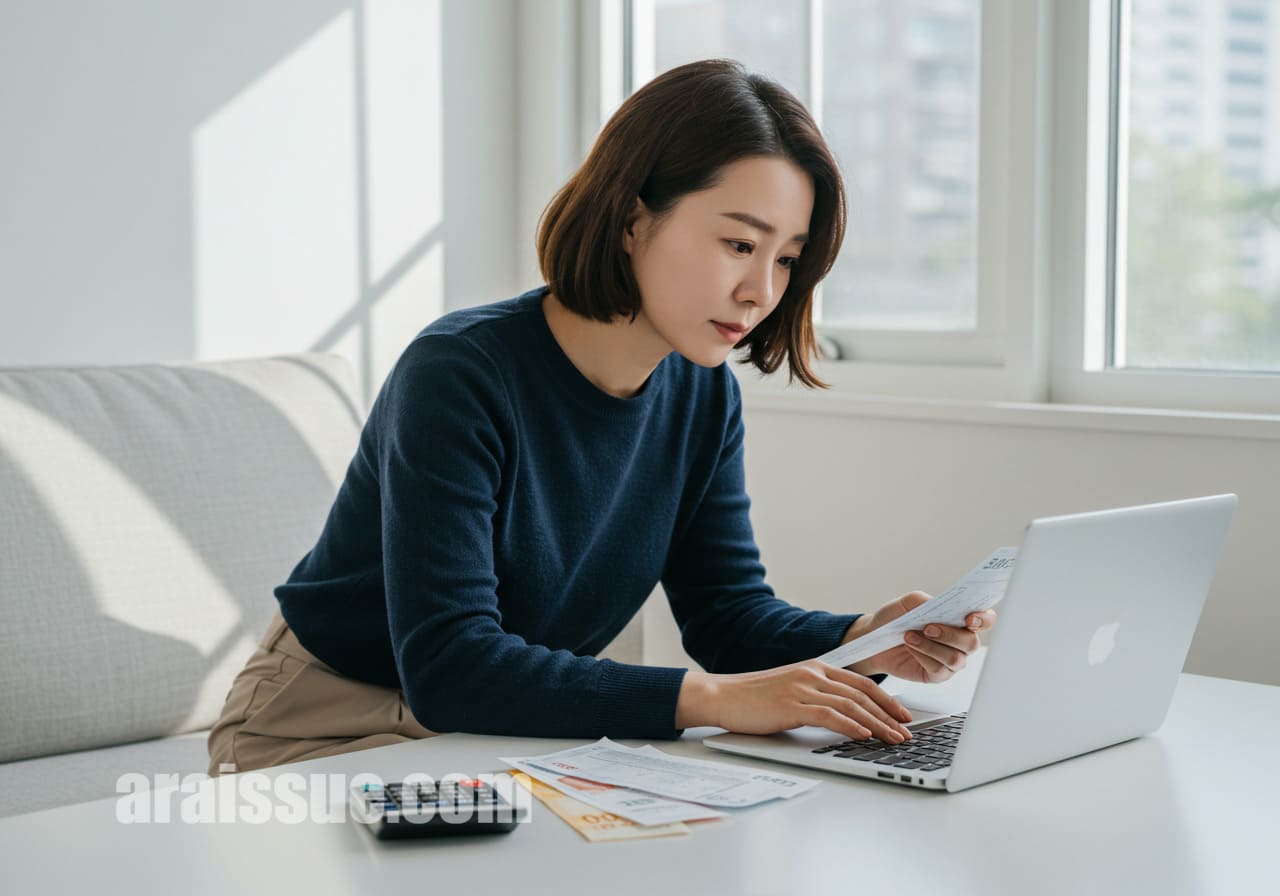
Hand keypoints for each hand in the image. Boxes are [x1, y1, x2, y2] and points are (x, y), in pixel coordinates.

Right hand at [675, 662, 914, 742]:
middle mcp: (812, 674)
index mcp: (815, 668)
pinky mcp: (792, 705)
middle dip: (889, 715)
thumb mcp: (791, 690)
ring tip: (893, 739)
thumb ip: (816, 696)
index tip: (902, 715)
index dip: (886, 699)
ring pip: (851, 705)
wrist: (722, 695)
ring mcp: (802, 688)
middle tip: (906, 732)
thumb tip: (845, 716)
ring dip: (877, 724)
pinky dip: (851, 726)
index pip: (861, 682)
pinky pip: (829, 715)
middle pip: (862, 694)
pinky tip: (864, 736)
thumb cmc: (753, 698)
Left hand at [842, 591, 996, 683]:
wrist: (874, 637)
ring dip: (932, 646)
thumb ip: (924, 601)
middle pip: (972, 643)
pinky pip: (939, 670)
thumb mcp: (907, 603)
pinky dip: (923, 656)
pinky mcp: (937, 675)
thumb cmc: (895, 618)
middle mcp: (960, 641)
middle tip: (928, 627)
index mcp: (960, 619)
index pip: (985, 620)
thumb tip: (937, 604)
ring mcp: (950, 660)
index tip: (969, 618)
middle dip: (950, 635)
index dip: (983, 619)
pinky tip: (910, 647)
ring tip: (909, 636)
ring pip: (956, 659)